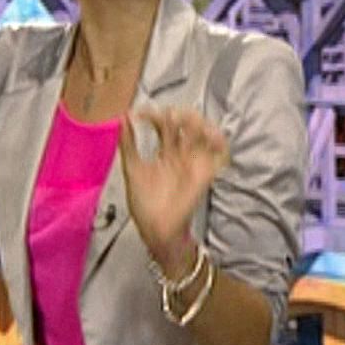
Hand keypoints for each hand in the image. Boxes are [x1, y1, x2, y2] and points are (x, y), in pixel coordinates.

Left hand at [119, 107, 229, 270]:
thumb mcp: (132, 169)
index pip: (164, 125)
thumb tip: (123, 117)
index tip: (140, 114)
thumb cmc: (145, 204)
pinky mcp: (204, 175)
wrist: (156, 230)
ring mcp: (193, 163)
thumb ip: (128, 144)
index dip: (154, 115)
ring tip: (187, 120)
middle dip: (180, 114)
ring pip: (204, 134)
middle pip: (187, 124)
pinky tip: (211, 136)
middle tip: (169, 114)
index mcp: (164, 152)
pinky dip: (220, 144)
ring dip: (199, 124)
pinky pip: (219, 156)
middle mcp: (181, 154)